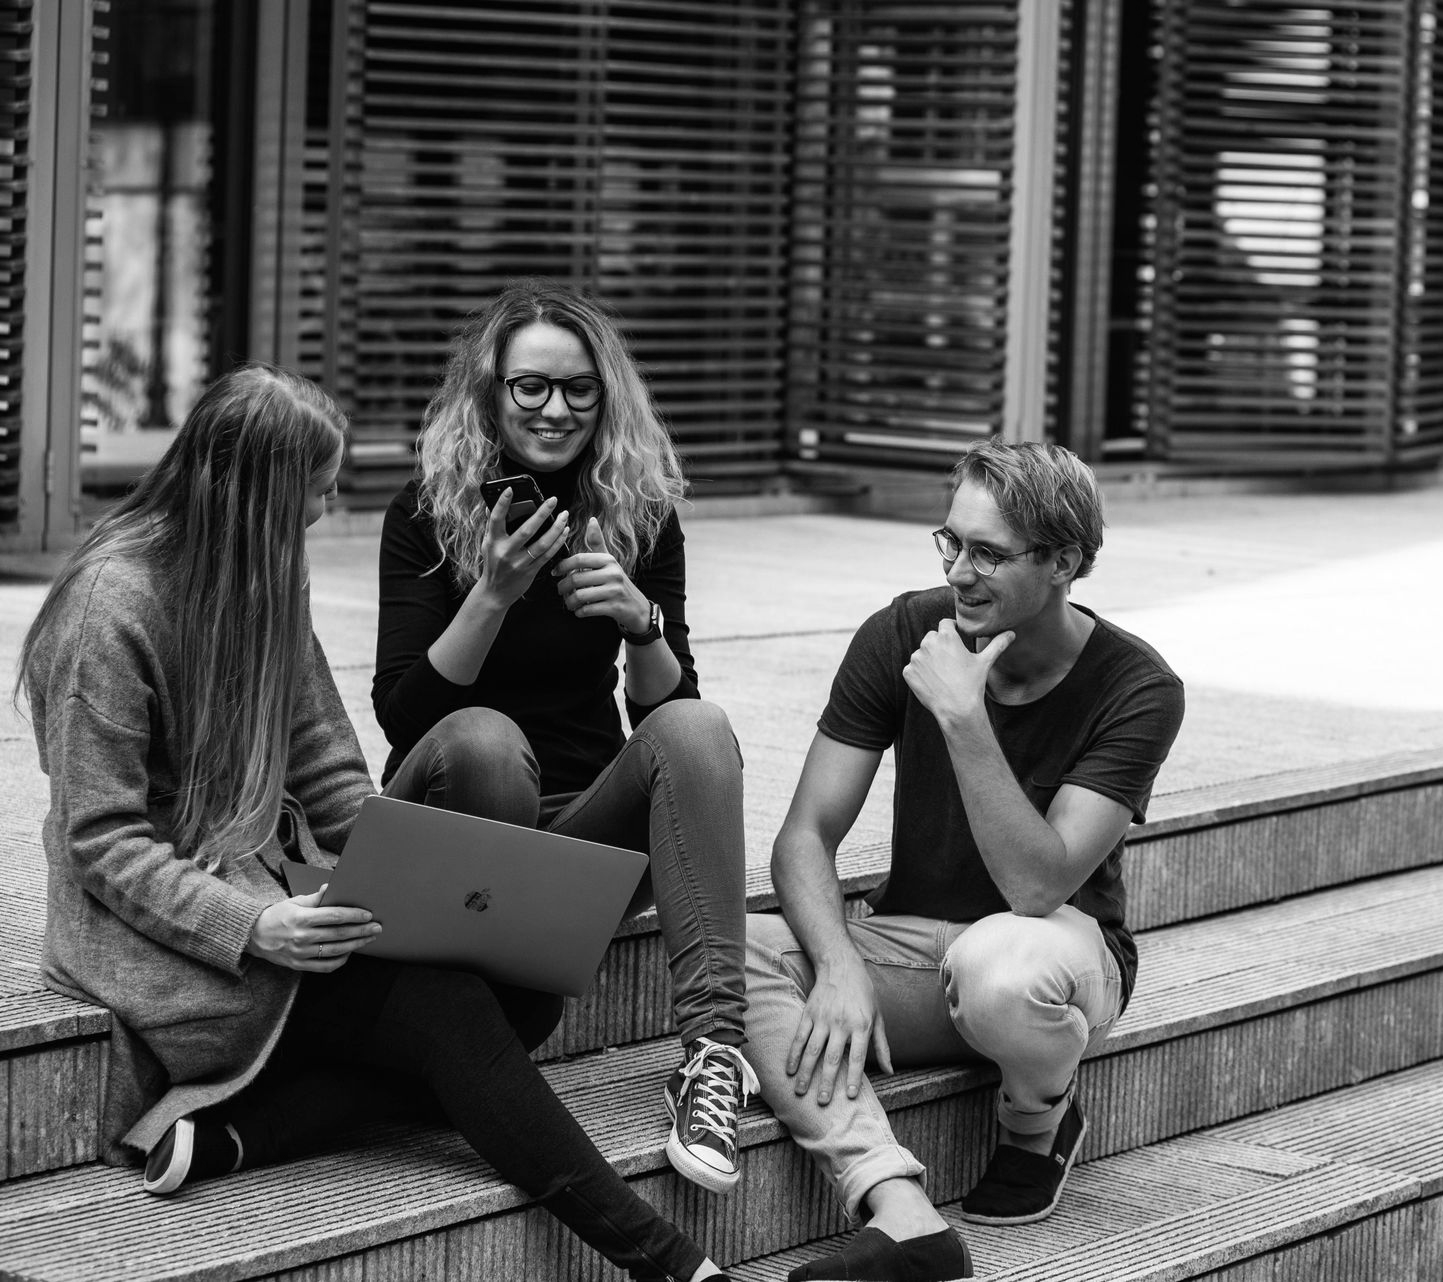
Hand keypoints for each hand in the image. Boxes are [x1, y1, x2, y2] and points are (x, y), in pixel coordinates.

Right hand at [246, 888, 381, 971]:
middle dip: (361, 930)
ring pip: (336, 951)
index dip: (354, 915)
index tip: (368, 914)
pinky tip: (349, 952)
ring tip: (369, 939)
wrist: (253, 936)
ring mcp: (301, 953)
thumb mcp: (294, 902)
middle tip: (377, 927)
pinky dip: (341, 960)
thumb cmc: (276, 915)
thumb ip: (316, 898)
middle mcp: (302, 937)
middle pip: (339, 934)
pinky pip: (326, 966)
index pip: (334, 916)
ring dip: (356, 945)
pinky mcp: (299, 965)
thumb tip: (331, 887)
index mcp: (301, 918)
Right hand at [480, 489, 571, 606]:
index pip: (496, 519)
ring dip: (556, 528)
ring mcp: (519, 563)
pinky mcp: (531, 571)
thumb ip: (491, 526)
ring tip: (564, 515)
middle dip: (541, 513)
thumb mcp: (487, 544)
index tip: (510, 489)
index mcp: (493, 542)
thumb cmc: (493, 564)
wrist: (496, 593)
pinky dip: (558, 542)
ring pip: (542, 543)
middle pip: (527, 530)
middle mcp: (506, 552)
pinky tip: (564, 531)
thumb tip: (490, 504)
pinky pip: (548, 555)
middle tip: (553, 500)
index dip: (502, 503)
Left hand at [552, 517, 649, 630]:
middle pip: (576, 578)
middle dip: (563, 587)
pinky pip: (588, 610)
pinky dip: (579, 612)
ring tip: (569, 603)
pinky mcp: (615, 608)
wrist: (637, 607)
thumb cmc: (617, 582)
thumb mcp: (609, 562)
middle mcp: (613, 573)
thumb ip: (597, 543)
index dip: (563, 565)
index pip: (579, 559)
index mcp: (608, 560)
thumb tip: (592, 519)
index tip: (555, 572)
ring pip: (580, 596)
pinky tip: (579, 611)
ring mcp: (615, 591)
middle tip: (560, 591)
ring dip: (569, 602)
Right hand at [786, 953, 892, 1104]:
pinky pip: (800, 1037)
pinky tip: (790, 1069)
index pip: (858, 1057)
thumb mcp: (878, 1017)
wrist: (841, 965)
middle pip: (833, 1058)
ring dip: (806, 1072)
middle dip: (827, 1082)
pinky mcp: (809, 1013)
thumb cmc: (864, 993)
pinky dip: (793, 1054)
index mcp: (862, 1026)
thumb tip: (889, 1071)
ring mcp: (823, 1019)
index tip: (850, 1096)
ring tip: (800, 1091)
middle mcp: (842, 1023)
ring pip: (812, 1050)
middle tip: (823, 1102)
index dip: (854, 1077)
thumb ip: (882, 1046)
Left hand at [903, 624, 1013, 727]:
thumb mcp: (985, 662)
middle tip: (950, 662)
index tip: (955, 638)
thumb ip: (997, 644)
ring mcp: (916, 658)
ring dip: (929, 660)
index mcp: (946, 636)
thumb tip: (1011, 633)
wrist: (957, 709)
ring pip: (922, 653)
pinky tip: (933, 682)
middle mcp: (928, 643)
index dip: (951, 630)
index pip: (945, 623)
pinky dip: (920, 674)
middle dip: (940, 646)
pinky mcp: (908, 672)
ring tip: (943, 675)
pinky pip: (912, 668)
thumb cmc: (972, 684)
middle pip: (932, 638)